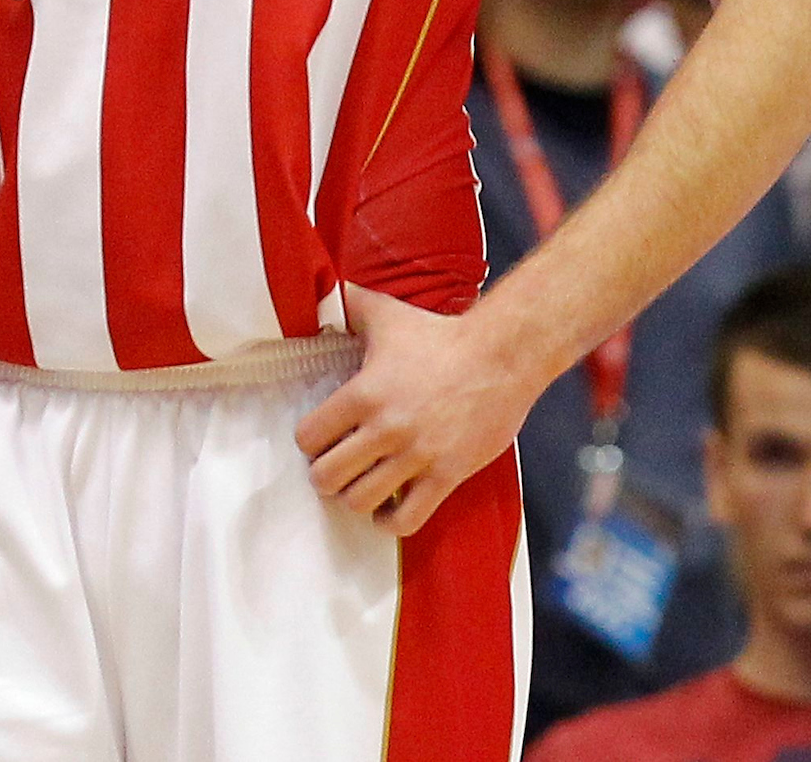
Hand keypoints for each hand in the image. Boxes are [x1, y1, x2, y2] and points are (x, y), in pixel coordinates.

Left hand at [293, 287, 538, 538]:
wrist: (502, 356)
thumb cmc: (441, 334)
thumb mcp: (386, 314)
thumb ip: (349, 305)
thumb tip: (325, 288)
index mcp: (363, 393)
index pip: (309, 437)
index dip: (309, 441)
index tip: (319, 438)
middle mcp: (385, 429)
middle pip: (327, 476)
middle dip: (325, 475)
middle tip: (335, 467)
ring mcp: (416, 456)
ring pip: (361, 501)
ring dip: (355, 498)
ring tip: (361, 486)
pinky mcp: (447, 476)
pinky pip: (407, 519)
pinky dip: (390, 521)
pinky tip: (388, 509)